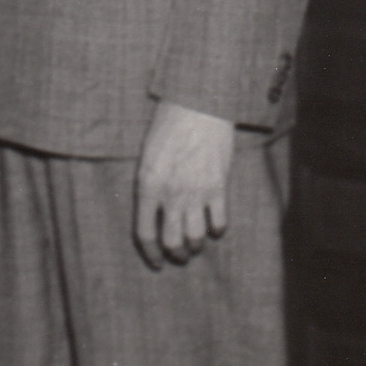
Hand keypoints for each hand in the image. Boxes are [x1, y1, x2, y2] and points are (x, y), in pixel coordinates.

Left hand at [133, 102, 234, 267]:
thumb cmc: (169, 123)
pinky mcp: (218, 187)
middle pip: (172, 242)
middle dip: (176, 254)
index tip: (157, 261)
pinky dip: (217, 229)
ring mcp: (196, 193)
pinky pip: (219, 223)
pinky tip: (214, 226)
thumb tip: (155, 210)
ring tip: (195, 244)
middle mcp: (171, 194)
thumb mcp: (148, 154)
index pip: (145, 233)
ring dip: (195, 246)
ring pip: (196, 238)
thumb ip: (150, 183)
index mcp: (147, 185)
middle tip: (179, 255)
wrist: (199, 104)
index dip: (151, 253)